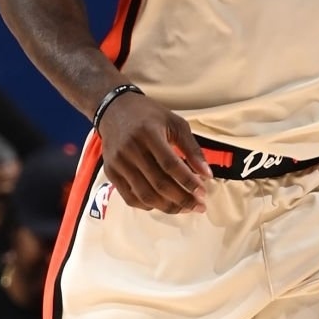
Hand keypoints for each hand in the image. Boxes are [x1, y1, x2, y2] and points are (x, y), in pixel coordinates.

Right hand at [97, 92, 210, 213]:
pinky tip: (163, 204)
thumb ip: (192, 148)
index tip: (203, 193)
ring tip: (184, 208)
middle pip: (159, 184)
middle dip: (182, 199)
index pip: (171, 165)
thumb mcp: (175, 123)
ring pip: (145, 195)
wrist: (114, 109)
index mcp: (149, 134)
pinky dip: (149, 206)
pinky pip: (130, 198)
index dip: (188, 182)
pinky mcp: (111, 173)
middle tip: (199, 206)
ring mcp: (118, 163)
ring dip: (168, 206)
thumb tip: (207, 175)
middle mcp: (131, 149)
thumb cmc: (148, 116)